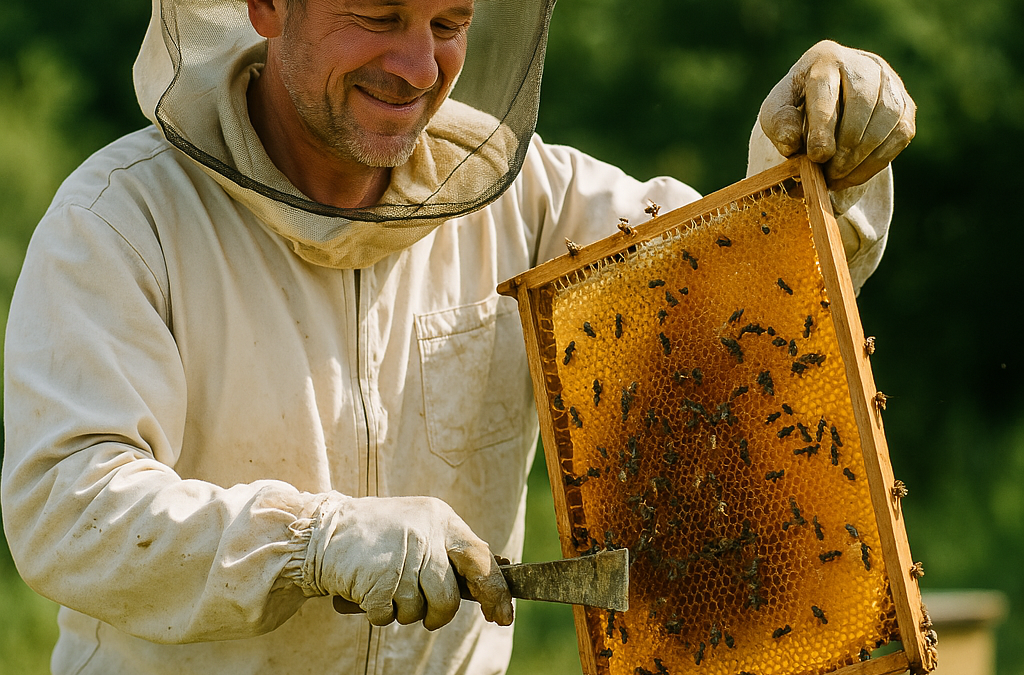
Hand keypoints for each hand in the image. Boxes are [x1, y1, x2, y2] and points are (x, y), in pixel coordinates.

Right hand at [301, 495, 512, 629]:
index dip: (495, 592)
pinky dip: (378, 612)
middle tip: (432, 618)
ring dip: (403, 612)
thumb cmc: (374, 534)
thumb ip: (447, 550)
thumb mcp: (418, 527)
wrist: (319, 529)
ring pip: (421, 610)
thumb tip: (485, 587)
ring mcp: (402, 559)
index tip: (501, 616)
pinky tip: (366, 590)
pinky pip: (389, 616)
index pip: (481, 559)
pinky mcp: (378, 581)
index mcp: (441, 518)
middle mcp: (426, 535)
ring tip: (386, 589)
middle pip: (451, 596)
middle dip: (441, 614)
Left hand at [759, 40, 915, 190]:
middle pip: (863, 103)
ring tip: (838, 176)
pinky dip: (877, 160)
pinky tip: (854, 173)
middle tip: (829, 173)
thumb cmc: (798, 106)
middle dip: (846, 145)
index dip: (823, 126)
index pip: (827, 90)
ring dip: (862, 156)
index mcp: (825, 58)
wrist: (828, 100)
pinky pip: (900, 134)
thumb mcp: (777, 110)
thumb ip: (778, 122)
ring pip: (887, 119)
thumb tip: (792, 142)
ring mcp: (889, 81)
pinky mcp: (905, 104)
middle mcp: (863, 63)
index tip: (817, 156)